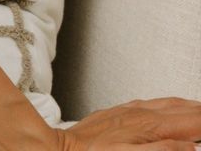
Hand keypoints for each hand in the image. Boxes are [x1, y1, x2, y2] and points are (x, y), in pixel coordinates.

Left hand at [55, 97, 200, 149]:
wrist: (62, 149)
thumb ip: (165, 150)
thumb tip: (191, 147)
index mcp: (152, 126)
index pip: (193, 120)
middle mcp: (143, 114)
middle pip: (185, 109)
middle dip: (200, 113)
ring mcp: (130, 111)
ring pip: (170, 104)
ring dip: (190, 108)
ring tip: (200, 112)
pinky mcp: (120, 112)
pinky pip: (151, 104)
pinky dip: (169, 106)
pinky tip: (169, 111)